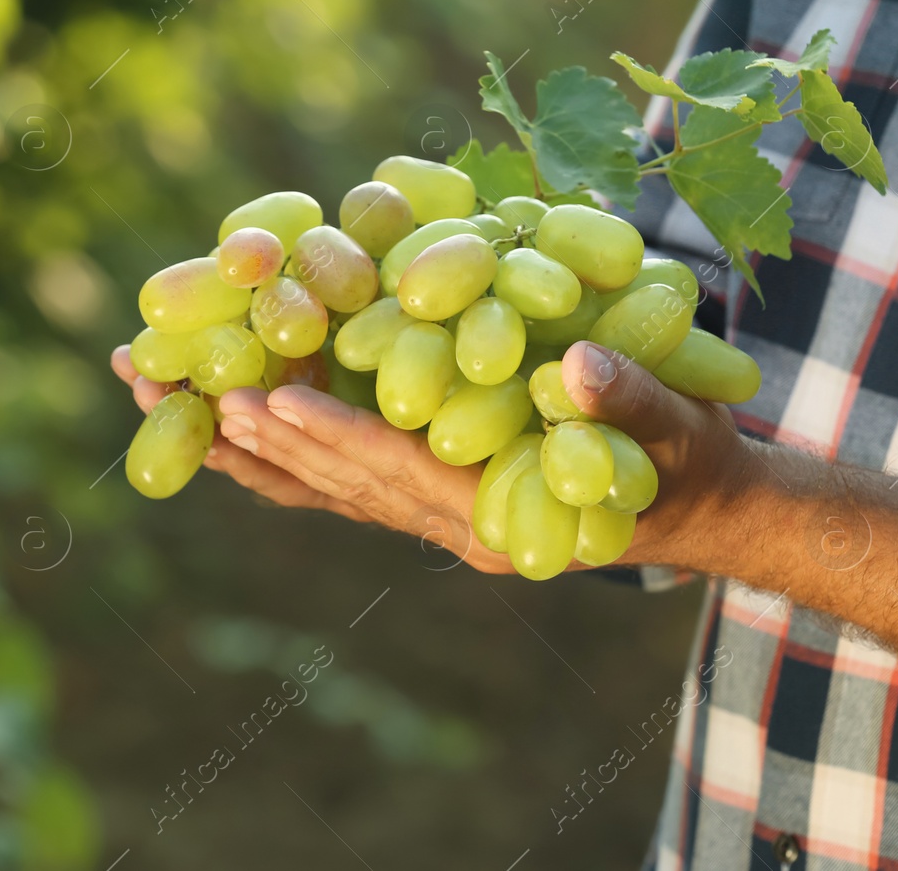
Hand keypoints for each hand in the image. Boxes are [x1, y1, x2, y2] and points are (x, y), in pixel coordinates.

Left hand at [110, 340, 761, 574]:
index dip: (340, 439)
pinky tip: (246, 431)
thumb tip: (582, 365)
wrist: (707, 509)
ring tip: (190, 411)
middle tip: (195, 398)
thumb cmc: (695, 462)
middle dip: (273, 443)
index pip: (405, 477)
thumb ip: (630, 400)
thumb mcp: (678, 429)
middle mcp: (458, 533)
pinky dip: (296, 461)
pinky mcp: (438, 505)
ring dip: (265, 454)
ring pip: (337, 495)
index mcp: (506, 520)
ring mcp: (444, 525)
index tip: (271, 403)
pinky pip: (352, 489)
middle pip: (349, 490)